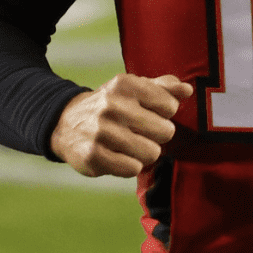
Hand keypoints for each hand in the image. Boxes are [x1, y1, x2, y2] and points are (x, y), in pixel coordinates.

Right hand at [50, 73, 192, 177]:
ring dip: (144, 153)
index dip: (164, 114)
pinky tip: (118, 157)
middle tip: (141, 133)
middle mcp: (112, 105)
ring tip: (130, 146)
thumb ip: (163, 87)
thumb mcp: (132, 89)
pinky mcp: (93, 155)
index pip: (170, 105)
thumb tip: (187, 90)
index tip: (150, 114)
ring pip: (151, 153)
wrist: (65, 123)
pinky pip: (133, 169)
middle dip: (157, 136)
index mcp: (124, 84)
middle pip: (165, 131)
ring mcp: (101, 131)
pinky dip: (130, 166)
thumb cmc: (110, 106)